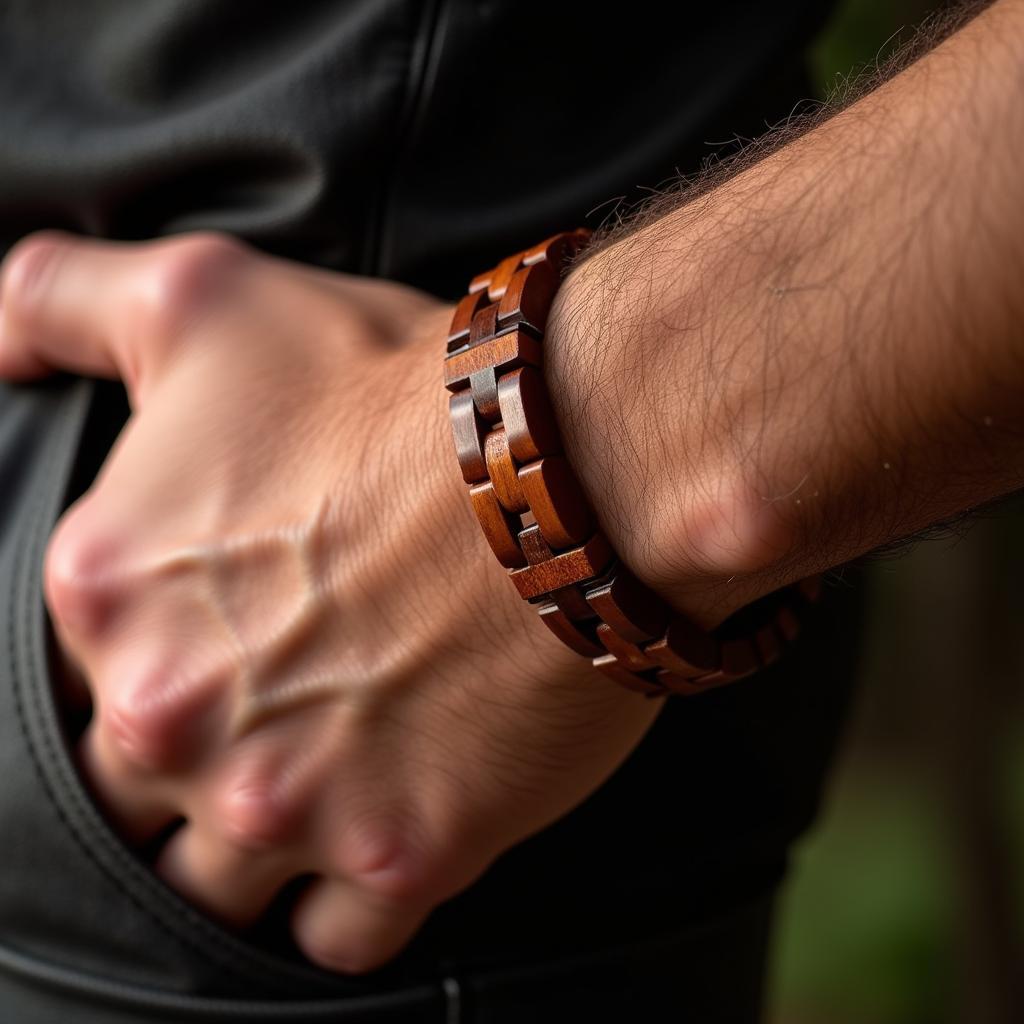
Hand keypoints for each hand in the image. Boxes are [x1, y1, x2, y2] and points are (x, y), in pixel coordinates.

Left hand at [0, 231, 661, 972]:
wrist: (564, 466)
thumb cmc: (389, 388)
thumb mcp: (202, 303)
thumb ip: (61, 307)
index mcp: (108, 601)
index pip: (85, 674)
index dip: (165, 654)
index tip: (235, 628)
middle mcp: (174, 721)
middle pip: (143, 791)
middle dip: (204, 755)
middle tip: (287, 702)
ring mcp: (285, 804)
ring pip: (226, 884)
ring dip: (269, 835)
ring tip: (331, 773)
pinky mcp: (399, 854)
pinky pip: (341, 936)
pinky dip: (356, 893)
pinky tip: (387, 824)